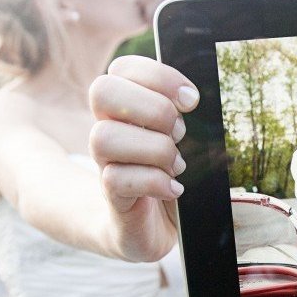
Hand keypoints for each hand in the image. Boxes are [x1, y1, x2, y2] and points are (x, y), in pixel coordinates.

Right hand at [89, 56, 199, 261]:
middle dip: (153, 109)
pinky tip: (174, 189)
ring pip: (105, 137)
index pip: (123, 68)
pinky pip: (116, 179)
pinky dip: (154, 182)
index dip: (159, 76)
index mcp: (125, 107)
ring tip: (177, 165)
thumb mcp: (180, 139)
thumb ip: (181, 113)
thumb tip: (194, 97)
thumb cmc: (170, 174)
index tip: (191, 101)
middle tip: (180, 133)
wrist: (149, 229)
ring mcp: (104, 162)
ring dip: (154, 149)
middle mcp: (108, 129)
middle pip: (102, 91)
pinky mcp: (111, 196)